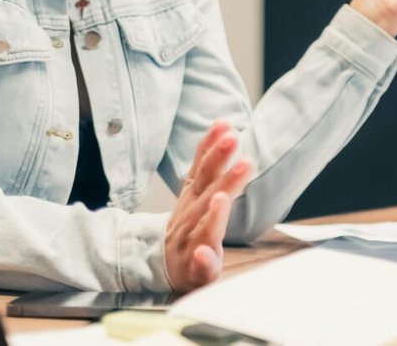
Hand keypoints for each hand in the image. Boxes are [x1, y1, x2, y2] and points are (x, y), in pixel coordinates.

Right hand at [165, 119, 252, 292]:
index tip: (225, 126)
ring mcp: (190, 242)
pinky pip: (198, 266)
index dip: (211, 148)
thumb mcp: (194, 191)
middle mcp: (189, 216)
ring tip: (222, 198)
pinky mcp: (194, 269)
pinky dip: (201, 259)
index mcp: (192, 198)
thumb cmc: (187, 226)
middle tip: (234, 145)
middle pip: (206, 191)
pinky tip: (204, 253)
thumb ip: (208, 162)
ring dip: (213, 213)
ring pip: (204, 226)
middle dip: (220, 170)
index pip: (202, 169)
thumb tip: (223, 125)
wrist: (162, 266)